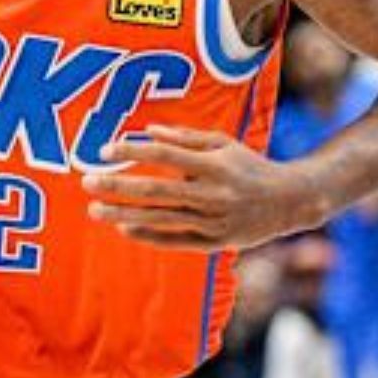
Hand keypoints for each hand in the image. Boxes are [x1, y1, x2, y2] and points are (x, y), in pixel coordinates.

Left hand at [83, 125, 325, 250]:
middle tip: (87, 183)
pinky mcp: (215, 243)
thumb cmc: (248, 165)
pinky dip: (149, 235)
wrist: (290, 201)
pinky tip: (125, 229)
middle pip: (157, 192)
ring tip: (96, 210)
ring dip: (125, 215)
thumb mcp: (222, 143)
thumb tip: (146, 134)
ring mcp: (214, 221)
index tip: (104, 151)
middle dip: (118, 187)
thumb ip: (184, 139)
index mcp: (214, 165)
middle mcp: (213, 195)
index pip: (164, 157)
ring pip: (161, 219)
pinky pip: (175, 241)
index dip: (132, 153)